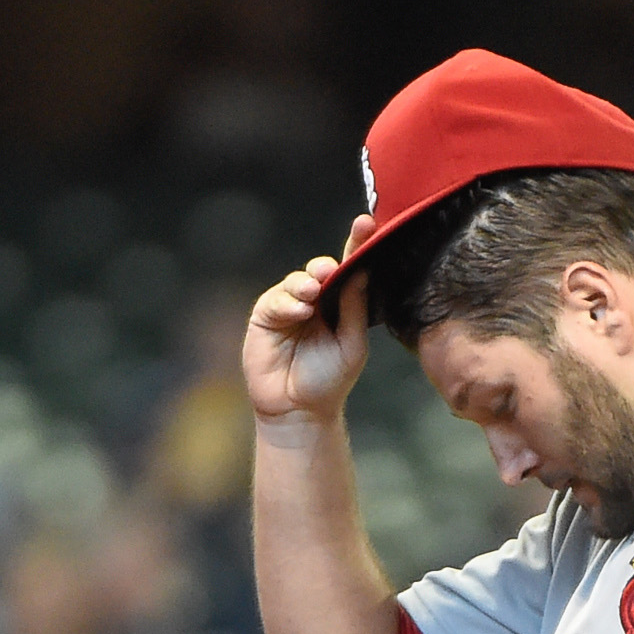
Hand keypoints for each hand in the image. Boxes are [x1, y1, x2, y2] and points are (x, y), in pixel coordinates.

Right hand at [245, 215, 375, 424]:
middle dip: (326, 264)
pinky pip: (276, 300)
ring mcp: (289, 306)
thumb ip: (354, 309)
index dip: (357, 244)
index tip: (367, 223)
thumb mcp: (352, 345)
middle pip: (321, 268)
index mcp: (339, 303)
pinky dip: (288, 302)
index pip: (349, 269)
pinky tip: (300, 311)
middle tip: (331, 269)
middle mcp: (315, 300)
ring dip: (305, 282)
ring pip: (297, 280)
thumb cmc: (329, 380)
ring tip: (313, 292)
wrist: (299, 410)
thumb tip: (361, 271)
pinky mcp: (266, 317)